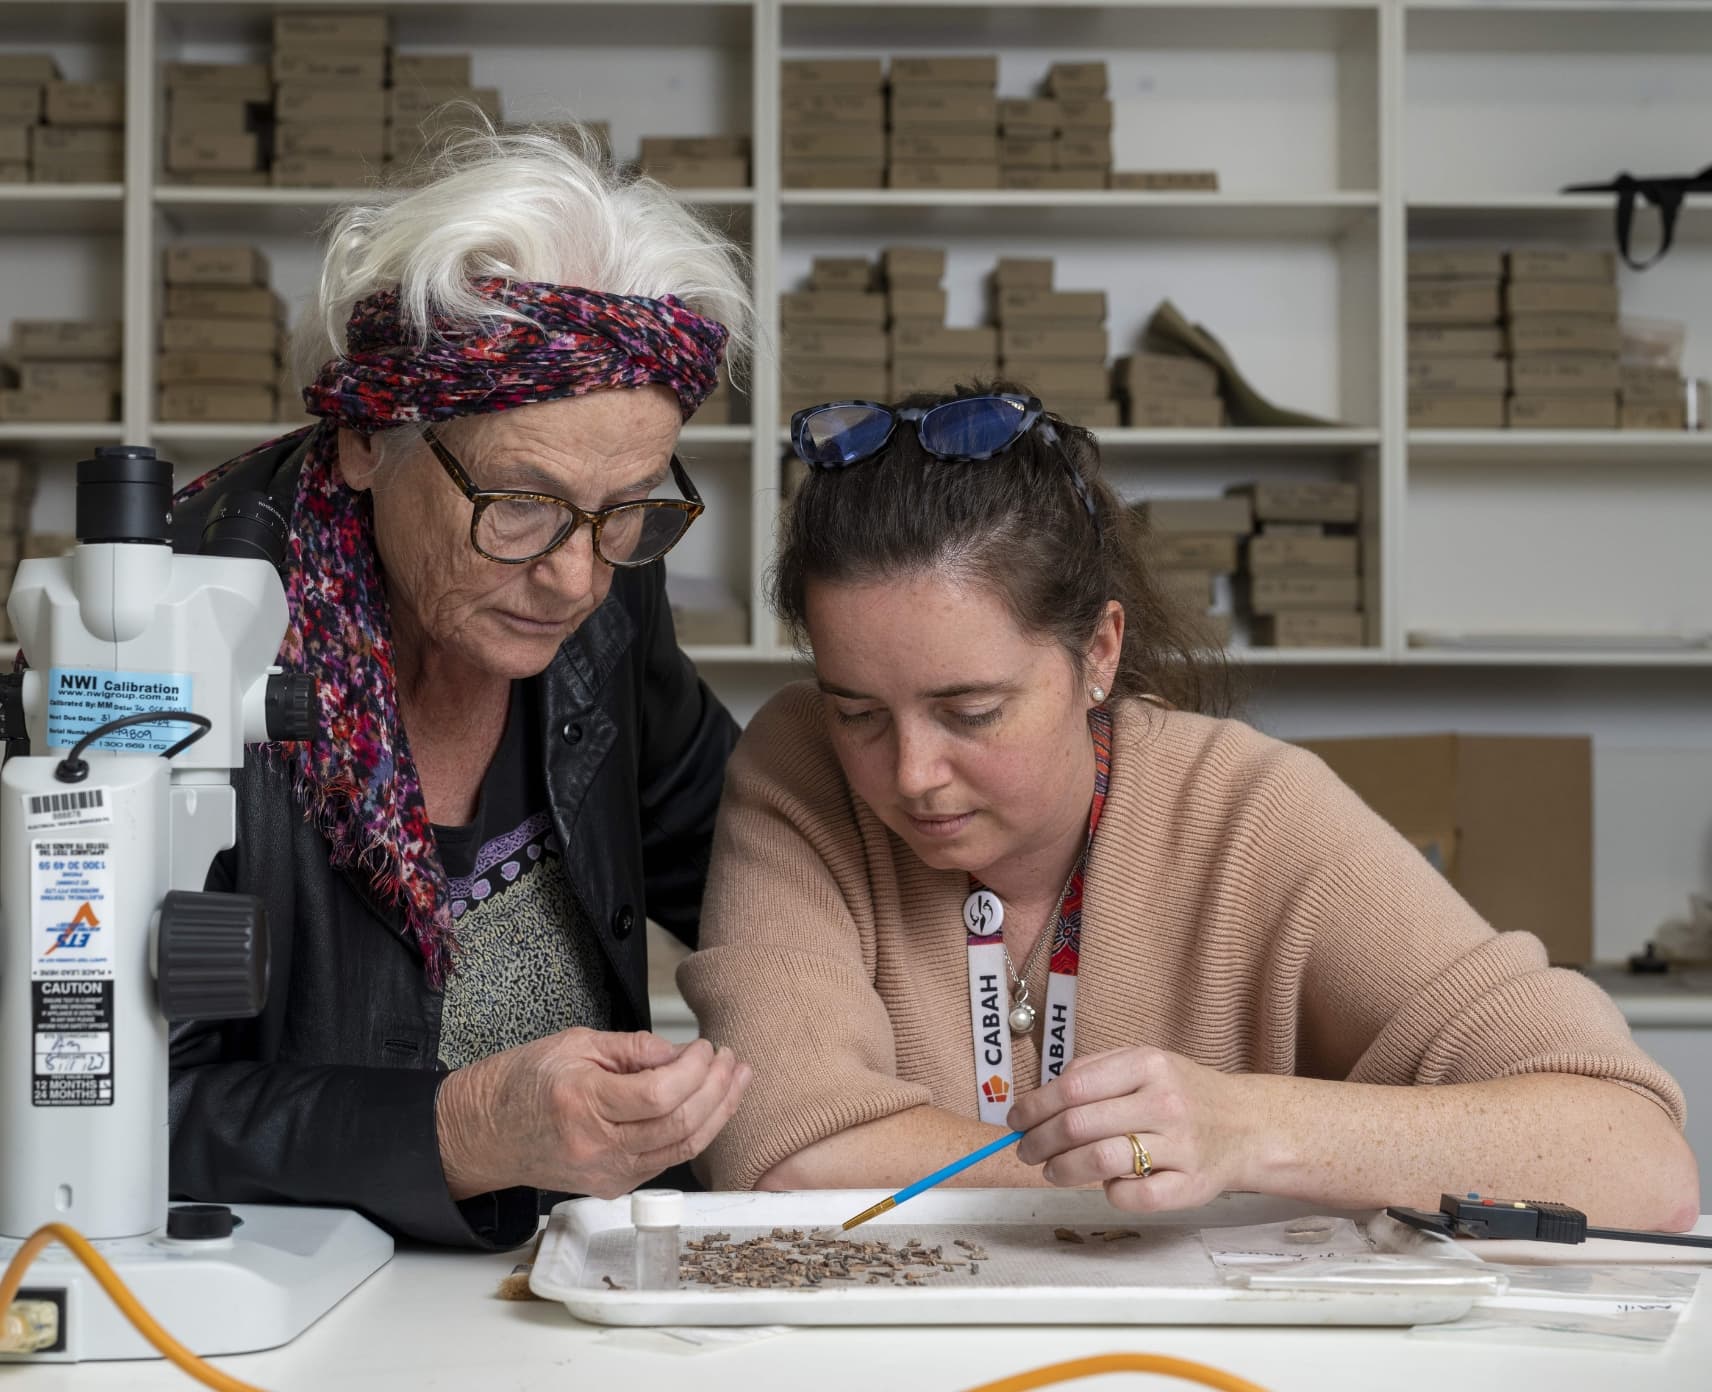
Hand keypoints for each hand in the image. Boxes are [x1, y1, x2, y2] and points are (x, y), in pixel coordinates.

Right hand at [436, 1029, 751, 1199]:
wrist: (485, 1133)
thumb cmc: (523, 1082)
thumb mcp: (575, 1043)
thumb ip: (634, 1048)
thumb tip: (681, 1053)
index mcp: (582, 1103)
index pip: (658, 1095)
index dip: (694, 1070)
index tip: (706, 1047)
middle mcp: (596, 1146)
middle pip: (678, 1125)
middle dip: (717, 1089)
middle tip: (731, 1059)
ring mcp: (606, 1173)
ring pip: (681, 1148)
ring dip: (718, 1113)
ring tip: (737, 1079)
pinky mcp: (613, 1186)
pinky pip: (667, 1159)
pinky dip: (697, 1131)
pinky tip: (712, 1105)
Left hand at [1009, 1046, 1252, 1213]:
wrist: (1245, 1125)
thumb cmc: (1182, 1093)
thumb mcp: (1143, 1063)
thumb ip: (1094, 1072)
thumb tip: (1038, 1098)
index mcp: (1148, 1064)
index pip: (1072, 1087)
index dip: (1034, 1107)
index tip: (1016, 1121)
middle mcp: (1164, 1102)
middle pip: (1079, 1125)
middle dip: (1040, 1142)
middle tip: (1026, 1151)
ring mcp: (1180, 1145)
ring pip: (1100, 1161)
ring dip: (1063, 1170)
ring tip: (1053, 1170)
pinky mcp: (1191, 1185)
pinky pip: (1135, 1197)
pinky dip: (1111, 1193)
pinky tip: (1106, 1184)